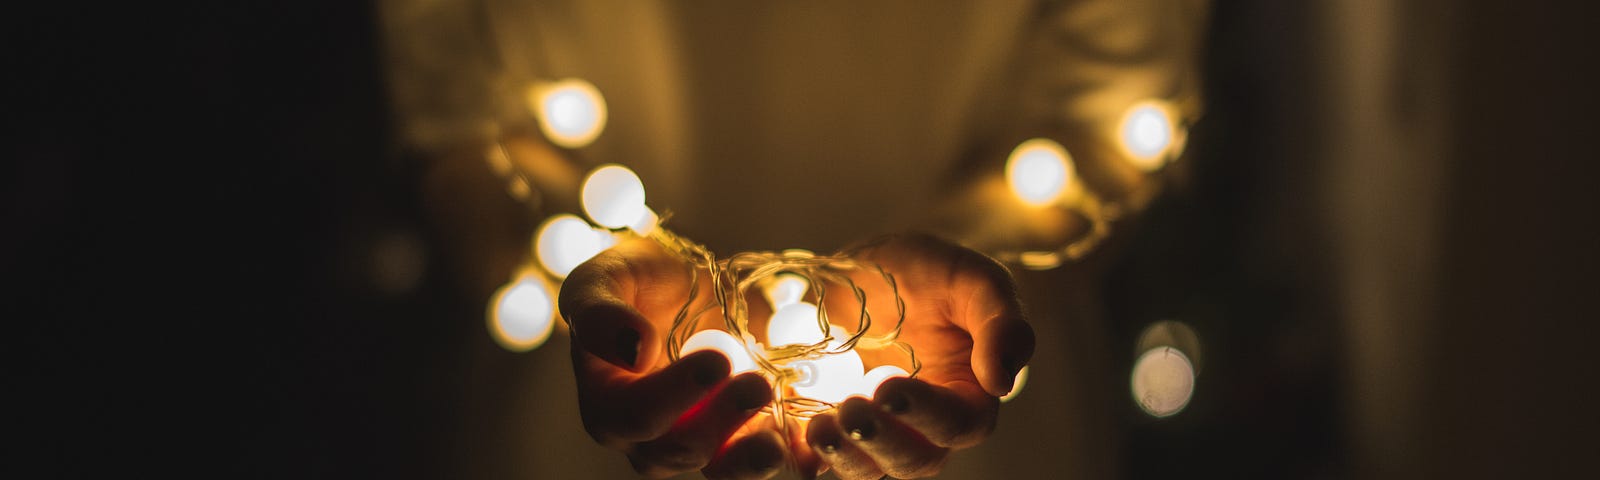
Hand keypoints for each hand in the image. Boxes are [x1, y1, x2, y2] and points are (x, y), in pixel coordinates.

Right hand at [560, 238, 790, 478]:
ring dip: (751, 458)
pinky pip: (762, 459)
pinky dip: (790, 456)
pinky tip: (812, 448)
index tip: (716, 361)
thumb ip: (599, 311)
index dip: (672, 396)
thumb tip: (632, 350)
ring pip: (720, 469)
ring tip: (779, 439)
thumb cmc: (639, 280)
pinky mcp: (742, 437)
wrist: (690, 286)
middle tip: (758, 382)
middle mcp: (648, 435)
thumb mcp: (606, 276)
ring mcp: (698, 441)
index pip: (631, 417)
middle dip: (718, 423)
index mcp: (607, 401)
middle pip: (675, 452)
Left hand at [805, 233, 1035, 478]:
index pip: (959, 425)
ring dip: (843, 457)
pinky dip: (800, 454)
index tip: (893, 389)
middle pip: (912, 461)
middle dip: (882, 444)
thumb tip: (1002, 381)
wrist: (870, 269)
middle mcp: (922, 426)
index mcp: (966, 397)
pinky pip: (815, 456)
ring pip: (865, 467)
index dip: (929, 415)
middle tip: (852, 412)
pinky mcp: (829, 423)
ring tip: (819, 428)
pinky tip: (784, 437)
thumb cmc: (932, 273)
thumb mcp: (973, 280)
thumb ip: (1001, 323)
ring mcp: (873, 430)